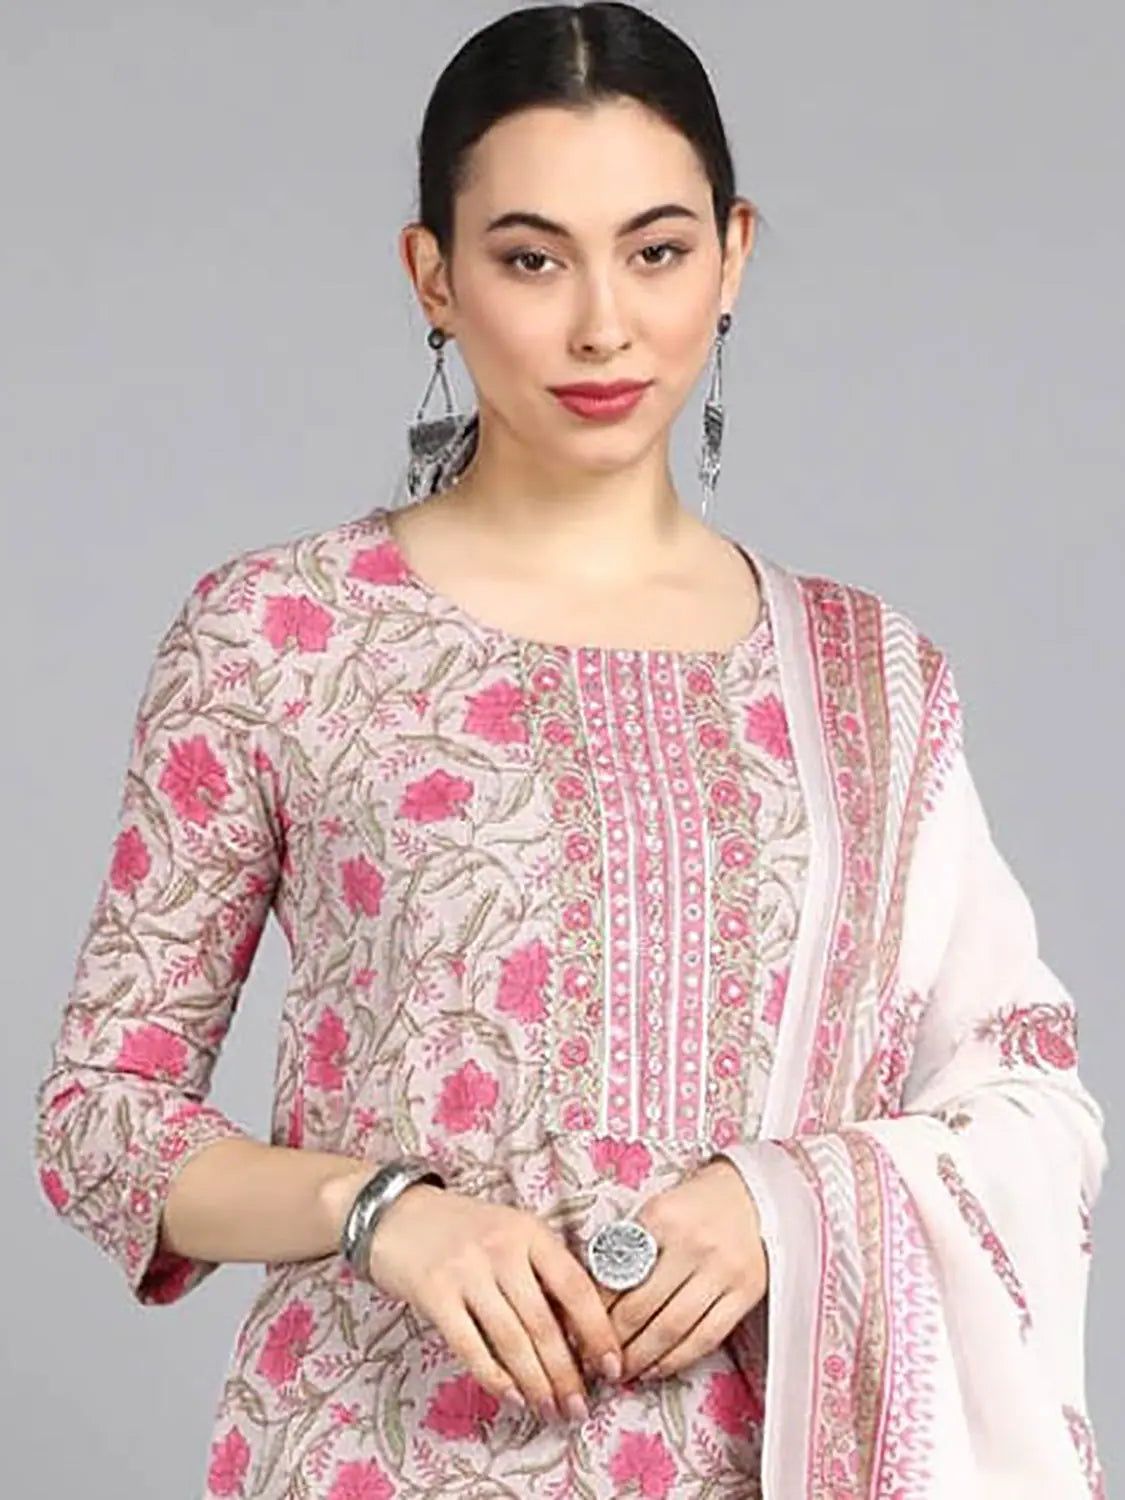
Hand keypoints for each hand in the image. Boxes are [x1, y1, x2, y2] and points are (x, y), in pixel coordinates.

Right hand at [364, 1183, 622, 1423]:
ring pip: (512, 1340)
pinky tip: (513, 1397)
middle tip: (580, 1407)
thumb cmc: (464, 1230)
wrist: (397, 1213)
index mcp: (530, 1231)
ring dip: (536, 1383)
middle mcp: (501, 1248)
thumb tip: (581, 1336)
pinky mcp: (434, 1293)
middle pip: (544, 1322)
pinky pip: (471, 1346)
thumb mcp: (511, 1233)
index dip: (598, 1331)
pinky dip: (495, 1378)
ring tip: (551, 1410)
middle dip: (566, 1373)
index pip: (575, 1286)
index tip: (613, 1367)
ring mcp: (466, 1270)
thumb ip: (541, 1273)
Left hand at [605, 1157, 767, 1381]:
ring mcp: (722, 1270)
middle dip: (613, 1341)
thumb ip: (628, 1247)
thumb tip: (592, 1298)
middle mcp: (693, 1244)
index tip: (576, 1330)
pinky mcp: (746, 1292)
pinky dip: (677, 1359)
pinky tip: (657, 1368)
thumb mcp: (656, 1210)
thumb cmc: (694, 1206)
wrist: (752, 1196)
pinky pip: (706, 1337)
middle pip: (642, 1306)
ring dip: (641, 1358)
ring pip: (673, 1328)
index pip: (617, 1272)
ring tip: (622, 1372)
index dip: (593, 1308)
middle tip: (594, 1361)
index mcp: (662, 1217)